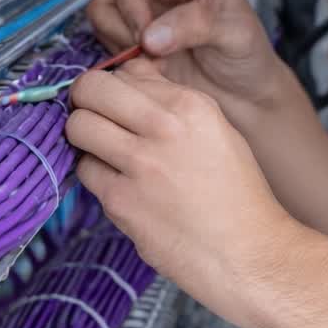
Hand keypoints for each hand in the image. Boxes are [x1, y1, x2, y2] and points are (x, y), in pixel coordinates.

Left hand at [67, 57, 294, 319]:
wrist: (248, 256)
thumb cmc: (238, 197)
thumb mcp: (218, 132)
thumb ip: (174, 103)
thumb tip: (134, 79)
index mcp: (191, 106)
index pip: (128, 71)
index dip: (116, 85)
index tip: (116, 100)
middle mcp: (164, 128)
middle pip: (92, 90)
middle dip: (85, 99)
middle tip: (92, 115)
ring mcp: (139, 165)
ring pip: (78, 128)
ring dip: (84, 137)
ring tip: (104, 151)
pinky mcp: (121, 202)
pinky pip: (86, 172)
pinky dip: (96, 175)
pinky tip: (118, 184)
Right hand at [85, 0, 285, 116]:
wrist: (248, 98)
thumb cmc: (248, 58)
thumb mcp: (232, 34)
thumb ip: (192, 26)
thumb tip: (147, 36)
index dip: (130, 7)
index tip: (145, 40)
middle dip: (120, 27)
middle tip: (148, 55)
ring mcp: (145, 11)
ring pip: (101, 18)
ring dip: (118, 44)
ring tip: (154, 63)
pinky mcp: (136, 39)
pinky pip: (107, 43)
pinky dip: (121, 60)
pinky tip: (152, 71)